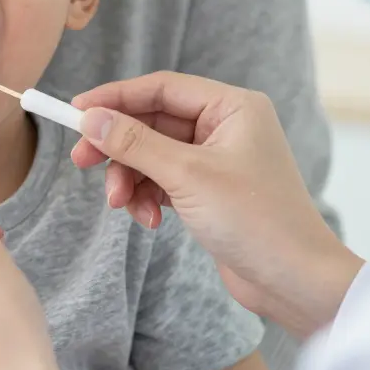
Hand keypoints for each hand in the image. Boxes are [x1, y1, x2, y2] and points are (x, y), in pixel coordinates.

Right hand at [70, 71, 362, 338]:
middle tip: (82, 161)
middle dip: (117, 146)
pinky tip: (150, 219)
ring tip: (122, 205)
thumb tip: (90, 118)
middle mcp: (225, 127)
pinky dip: (147, 197)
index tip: (74, 111)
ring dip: (130, 178)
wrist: (295, 282)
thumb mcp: (187, 176)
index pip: (160, 88)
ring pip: (152, 155)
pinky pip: (162, 180)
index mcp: (232, 107)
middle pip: (151, 122)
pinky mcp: (208, 191)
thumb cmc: (257, 221)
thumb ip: (135, 143)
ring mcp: (216, 160)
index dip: (114, 97)